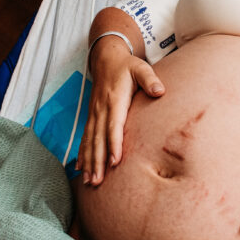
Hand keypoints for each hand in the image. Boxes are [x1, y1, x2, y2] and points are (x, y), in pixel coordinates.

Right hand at [76, 37, 163, 185]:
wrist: (106, 58)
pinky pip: (85, 138)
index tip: (115, 161)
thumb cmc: (126, 66)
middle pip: (98, 139)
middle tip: (98, 181)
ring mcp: (94, 114)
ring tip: (89, 181)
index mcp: (114, 100)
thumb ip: (150, 79)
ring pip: (90, 142)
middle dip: (98, 161)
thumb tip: (159, 91)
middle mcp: (101, 110)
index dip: (114, 144)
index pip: (113, 126)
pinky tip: (80, 169)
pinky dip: (82, 154)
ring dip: (89, 162)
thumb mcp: (140, 68)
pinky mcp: (92, 117)